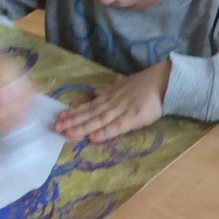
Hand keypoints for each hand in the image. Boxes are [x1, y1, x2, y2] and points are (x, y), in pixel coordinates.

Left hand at [53, 60, 170, 142]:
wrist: (164, 81)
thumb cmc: (145, 85)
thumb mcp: (123, 85)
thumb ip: (108, 91)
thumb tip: (94, 93)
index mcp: (110, 97)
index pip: (88, 106)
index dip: (73, 112)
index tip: (59, 117)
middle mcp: (112, 104)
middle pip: (89, 114)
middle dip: (72, 121)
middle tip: (55, 127)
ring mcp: (121, 110)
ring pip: (98, 120)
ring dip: (81, 127)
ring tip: (67, 133)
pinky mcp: (133, 118)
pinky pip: (116, 126)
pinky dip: (104, 132)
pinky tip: (93, 137)